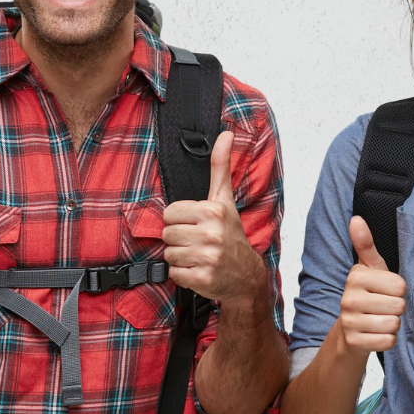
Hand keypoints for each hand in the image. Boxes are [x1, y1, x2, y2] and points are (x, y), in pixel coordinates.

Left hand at [161, 130, 265, 304]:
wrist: (247, 276)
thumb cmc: (231, 236)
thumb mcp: (225, 200)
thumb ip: (220, 166)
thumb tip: (225, 134)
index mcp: (213, 211)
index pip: (169, 213)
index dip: (179, 220)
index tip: (195, 225)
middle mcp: (211, 233)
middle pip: (167, 234)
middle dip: (179, 240)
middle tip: (197, 242)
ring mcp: (207, 257)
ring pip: (169, 254)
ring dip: (180, 257)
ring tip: (198, 256)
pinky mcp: (202, 278)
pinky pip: (174, 274)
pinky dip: (183, 275)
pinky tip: (198, 270)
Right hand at [338, 216, 407, 353]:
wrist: (349, 330)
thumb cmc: (366, 296)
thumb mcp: (370, 269)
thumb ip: (365, 244)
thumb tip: (356, 219)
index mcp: (356, 277)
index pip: (400, 286)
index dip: (398, 291)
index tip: (384, 292)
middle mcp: (349, 298)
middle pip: (398, 306)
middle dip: (396, 309)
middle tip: (382, 308)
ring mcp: (349, 322)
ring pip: (393, 324)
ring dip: (392, 325)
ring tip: (379, 320)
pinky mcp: (354, 342)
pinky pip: (388, 341)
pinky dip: (387, 340)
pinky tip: (376, 333)